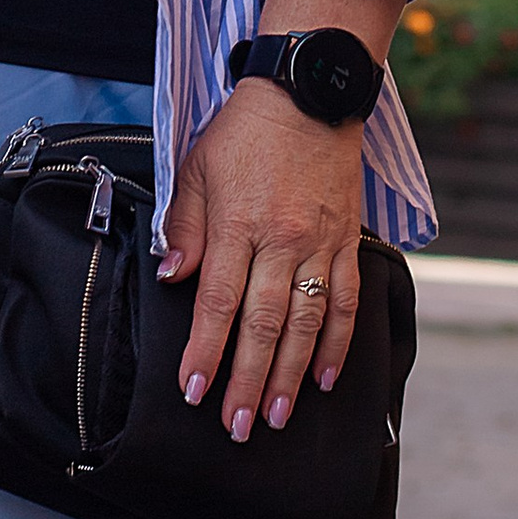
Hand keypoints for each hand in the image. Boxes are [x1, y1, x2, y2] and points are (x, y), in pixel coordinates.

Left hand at [158, 83, 365, 441]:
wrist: (309, 91)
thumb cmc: (246, 130)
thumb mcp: (198, 167)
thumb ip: (184, 224)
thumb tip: (170, 276)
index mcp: (238, 222)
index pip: (218, 301)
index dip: (205, 351)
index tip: (194, 390)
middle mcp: (282, 238)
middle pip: (264, 324)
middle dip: (247, 381)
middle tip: (236, 426)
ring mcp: (320, 242)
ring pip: (307, 322)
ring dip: (291, 375)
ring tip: (275, 416)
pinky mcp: (347, 239)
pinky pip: (347, 299)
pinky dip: (338, 343)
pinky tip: (327, 377)